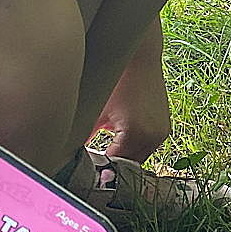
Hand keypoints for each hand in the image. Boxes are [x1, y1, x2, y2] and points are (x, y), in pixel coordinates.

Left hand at [94, 22, 169, 163]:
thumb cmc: (114, 78)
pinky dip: (129, 149)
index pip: (115, 169)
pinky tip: (112, 146)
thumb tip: (67, 161)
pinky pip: (144, 148)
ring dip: (120, 161)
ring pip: (137, 159)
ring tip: (98, 160)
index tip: (81, 177)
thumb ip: (82, 140)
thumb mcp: (94, 111)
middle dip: (110, 170)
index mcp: (137, 134)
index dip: (98, 174)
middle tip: (87, 173)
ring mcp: (162, 132)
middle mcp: (155, 136)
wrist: (139, 54)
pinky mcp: (162, 127)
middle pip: (129, 168)